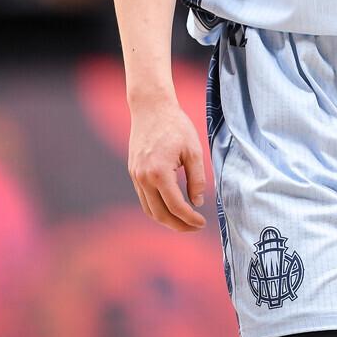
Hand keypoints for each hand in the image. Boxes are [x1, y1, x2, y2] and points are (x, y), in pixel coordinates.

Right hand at [128, 94, 206, 232]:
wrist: (151, 108)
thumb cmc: (176, 126)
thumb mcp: (194, 150)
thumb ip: (197, 179)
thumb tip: (197, 203)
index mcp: (159, 173)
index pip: (176, 206)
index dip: (190, 219)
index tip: (203, 223)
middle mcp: (143, 178)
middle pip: (160, 215)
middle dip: (179, 225)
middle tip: (195, 227)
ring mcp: (135, 176)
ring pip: (149, 210)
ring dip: (167, 220)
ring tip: (184, 221)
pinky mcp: (133, 173)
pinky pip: (144, 199)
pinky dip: (157, 208)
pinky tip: (171, 207)